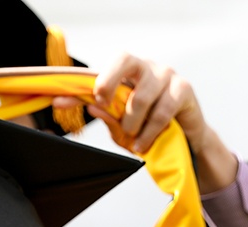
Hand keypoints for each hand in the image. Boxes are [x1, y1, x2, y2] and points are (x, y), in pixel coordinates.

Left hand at [57, 54, 236, 192]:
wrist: (185, 139)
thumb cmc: (149, 129)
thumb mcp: (122, 126)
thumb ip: (107, 115)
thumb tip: (91, 108)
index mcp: (126, 73)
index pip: (103, 71)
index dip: (83, 83)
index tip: (63, 100)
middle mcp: (145, 67)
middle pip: (124, 60)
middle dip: (108, 83)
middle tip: (102, 106)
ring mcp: (166, 74)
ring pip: (141, 96)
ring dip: (132, 123)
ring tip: (132, 139)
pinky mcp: (184, 88)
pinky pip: (162, 111)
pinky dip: (149, 132)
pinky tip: (142, 145)